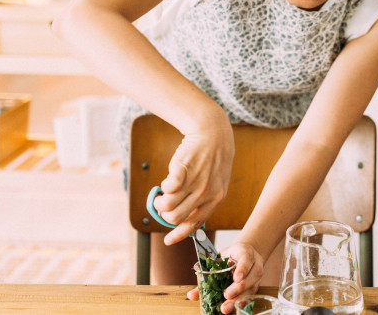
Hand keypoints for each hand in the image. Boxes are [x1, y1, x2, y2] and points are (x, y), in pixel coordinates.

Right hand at [153, 120, 234, 243]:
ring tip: (162, 194)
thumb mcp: (217, 185)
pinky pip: (168, 187)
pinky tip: (167, 182)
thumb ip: (203, 202)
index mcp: (215, 199)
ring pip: (168, 205)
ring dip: (160, 202)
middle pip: (175, 217)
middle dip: (165, 215)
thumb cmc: (213, 162)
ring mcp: (195, 181)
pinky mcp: (183, 168)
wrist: (214, 135)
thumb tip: (185, 222)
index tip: (167, 241)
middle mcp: (206, 193)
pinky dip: (164, 187)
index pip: (194, 224)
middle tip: (163, 205)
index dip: (179, 234)